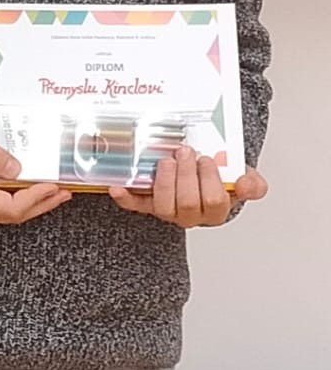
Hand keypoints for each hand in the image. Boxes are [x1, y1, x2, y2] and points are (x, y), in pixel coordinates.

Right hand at [0, 123, 71, 225]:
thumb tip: (18, 168)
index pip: (11, 207)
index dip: (35, 197)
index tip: (52, 184)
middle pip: (16, 215)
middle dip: (43, 202)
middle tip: (64, 189)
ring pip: (13, 215)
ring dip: (38, 203)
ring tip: (58, 192)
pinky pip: (7, 210)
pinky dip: (26, 201)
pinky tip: (38, 192)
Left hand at [109, 146, 267, 227]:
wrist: (200, 178)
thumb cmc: (219, 179)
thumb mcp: (243, 178)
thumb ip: (252, 184)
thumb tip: (244, 184)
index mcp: (216, 211)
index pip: (215, 202)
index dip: (210, 180)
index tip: (207, 159)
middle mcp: (191, 216)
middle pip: (188, 203)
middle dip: (187, 176)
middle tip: (186, 153)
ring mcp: (167, 211)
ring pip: (164, 206)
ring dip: (165, 181)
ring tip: (167, 160)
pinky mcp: (147, 204)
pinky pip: (134, 206)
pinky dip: (125, 198)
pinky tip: (117, 187)